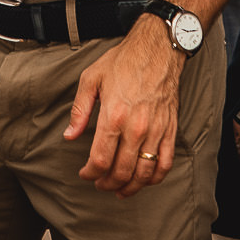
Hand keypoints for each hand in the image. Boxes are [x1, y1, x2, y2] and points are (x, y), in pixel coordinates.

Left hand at [67, 18, 183, 195]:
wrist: (157, 49)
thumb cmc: (123, 61)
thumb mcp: (91, 79)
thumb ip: (79, 110)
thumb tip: (70, 135)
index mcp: (114, 115)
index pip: (100, 159)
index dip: (90, 173)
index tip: (85, 174)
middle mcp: (136, 127)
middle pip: (121, 171)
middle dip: (107, 183)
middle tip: (100, 184)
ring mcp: (155, 130)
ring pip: (143, 172)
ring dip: (130, 187)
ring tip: (120, 190)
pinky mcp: (170, 130)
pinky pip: (165, 163)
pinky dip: (154, 178)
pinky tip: (144, 180)